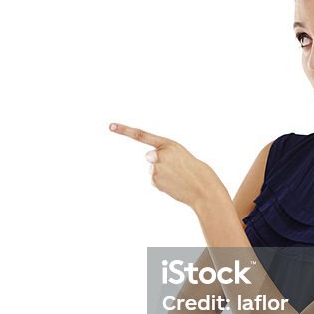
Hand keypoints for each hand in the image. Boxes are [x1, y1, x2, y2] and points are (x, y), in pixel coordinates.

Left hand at [109, 123, 224, 210]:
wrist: (202, 187)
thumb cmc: (192, 169)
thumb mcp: (178, 153)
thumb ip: (161, 152)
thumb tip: (148, 159)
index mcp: (168, 143)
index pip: (141, 135)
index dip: (125, 130)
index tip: (110, 126)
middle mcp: (160, 154)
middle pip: (150, 157)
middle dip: (159, 163)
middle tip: (177, 169)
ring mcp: (156, 168)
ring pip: (152, 170)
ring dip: (162, 174)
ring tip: (177, 177)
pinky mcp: (155, 180)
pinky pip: (154, 180)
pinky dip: (162, 183)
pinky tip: (173, 184)